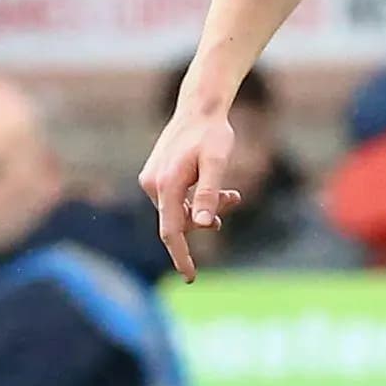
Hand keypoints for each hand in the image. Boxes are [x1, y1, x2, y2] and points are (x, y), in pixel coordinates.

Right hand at [138, 97, 242, 281]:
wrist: (199, 107)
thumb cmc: (212, 134)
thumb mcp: (218, 162)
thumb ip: (210, 193)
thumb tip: (205, 225)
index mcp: (166, 185)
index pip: (172, 231)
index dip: (182, 256)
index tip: (191, 278)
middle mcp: (153, 184)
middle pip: (179, 222)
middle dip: (205, 220)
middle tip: (234, 199)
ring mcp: (151, 180)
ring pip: (179, 211)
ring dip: (203, 209)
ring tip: (231, 194)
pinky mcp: (155, 176)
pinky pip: (175, 200)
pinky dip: (194, 200)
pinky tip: (216, 188)